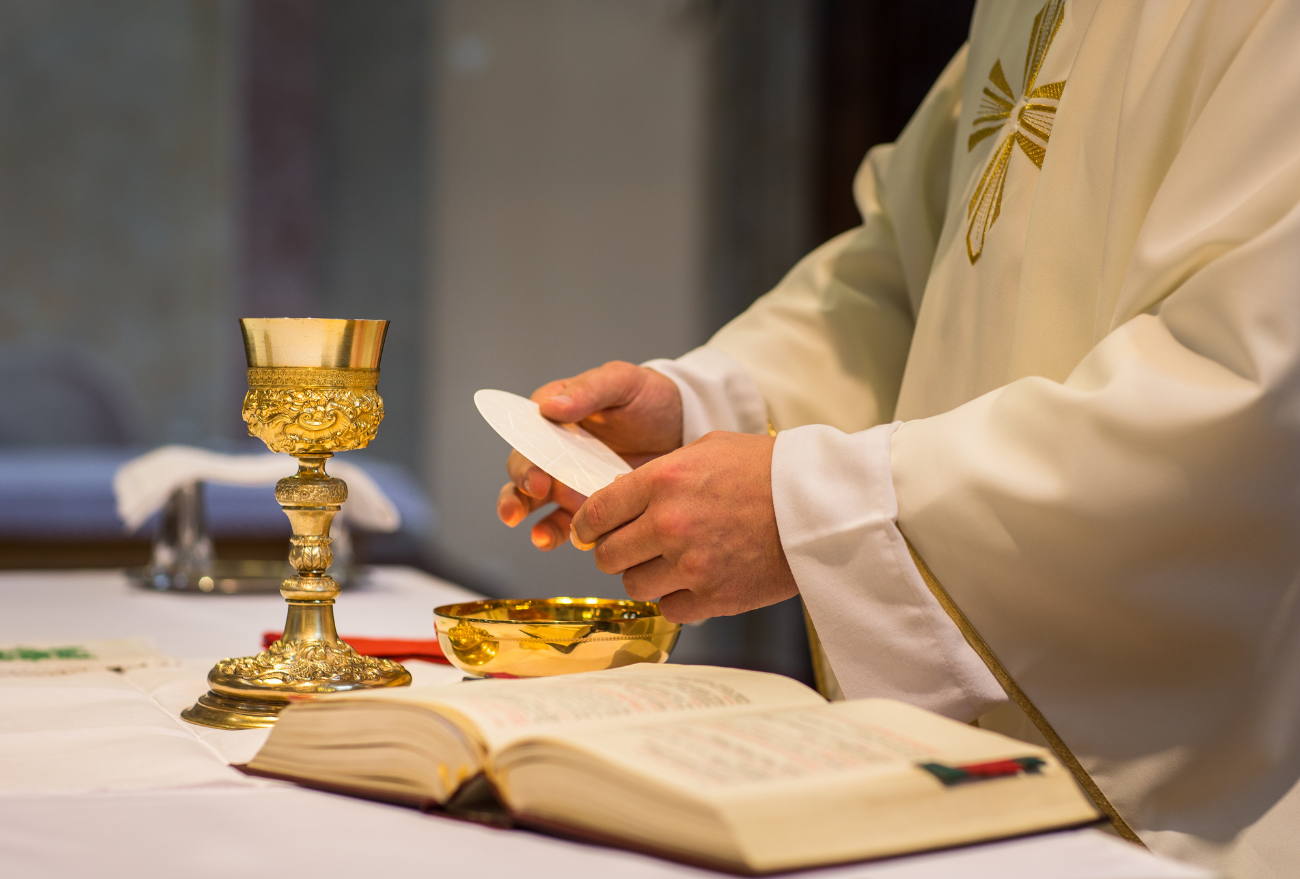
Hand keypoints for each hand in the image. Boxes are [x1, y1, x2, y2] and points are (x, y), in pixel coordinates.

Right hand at [496, 361, 682, 549]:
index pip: (525, 435)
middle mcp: (553, 449)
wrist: (683, 426)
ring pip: (531, 501)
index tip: (536, 476)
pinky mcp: (585, 504)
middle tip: (535, 497)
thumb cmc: (649, 397)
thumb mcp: (621, 382)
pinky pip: (561, 522)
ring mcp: (567, 479)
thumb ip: (588, 390)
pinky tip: (551, 540)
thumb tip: (549, 406)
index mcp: (554, 416)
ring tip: (539, 535)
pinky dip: (552, 533)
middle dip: (518, 491)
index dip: (525, 457)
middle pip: (522, 471)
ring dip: (525, 516)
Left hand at [569, 431, 796, 622]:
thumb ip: (660, 471)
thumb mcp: (708, 448)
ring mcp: (691, 565)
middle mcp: (669, 524)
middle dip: (614, 551)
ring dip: (645, 576)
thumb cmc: (769, 470)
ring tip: (668, 563)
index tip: (589, 531)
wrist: (821, 505)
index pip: (596, 512)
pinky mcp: (714, 597)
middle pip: (607, 554)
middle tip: (630, 547)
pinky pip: (668, 608)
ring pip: (633, 585)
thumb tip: (622, 494)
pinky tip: (692, 580)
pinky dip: (675, 598)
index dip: (586, 525)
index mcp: (663, 481)